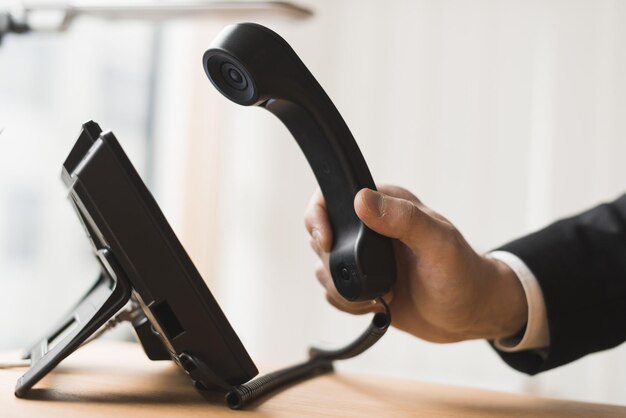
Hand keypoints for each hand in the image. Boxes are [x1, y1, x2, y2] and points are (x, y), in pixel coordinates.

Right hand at [304, 185, 527, 342]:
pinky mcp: (363, 283)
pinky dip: (348, 303)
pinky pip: (334, 292)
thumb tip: (362, 200)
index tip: (328, 242)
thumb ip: (404, 219)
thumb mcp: (439, 244)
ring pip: (324, 267)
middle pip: (320, 235)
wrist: (471, 315)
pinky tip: (377, 305)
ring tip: (380, 294)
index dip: (319, 216)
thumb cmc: (464, 275)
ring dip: (343, 287)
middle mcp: (369, 228)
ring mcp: (364, 257)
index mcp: (386, 204)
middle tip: (367, 277)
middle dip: (335, 262)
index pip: (332, 196)